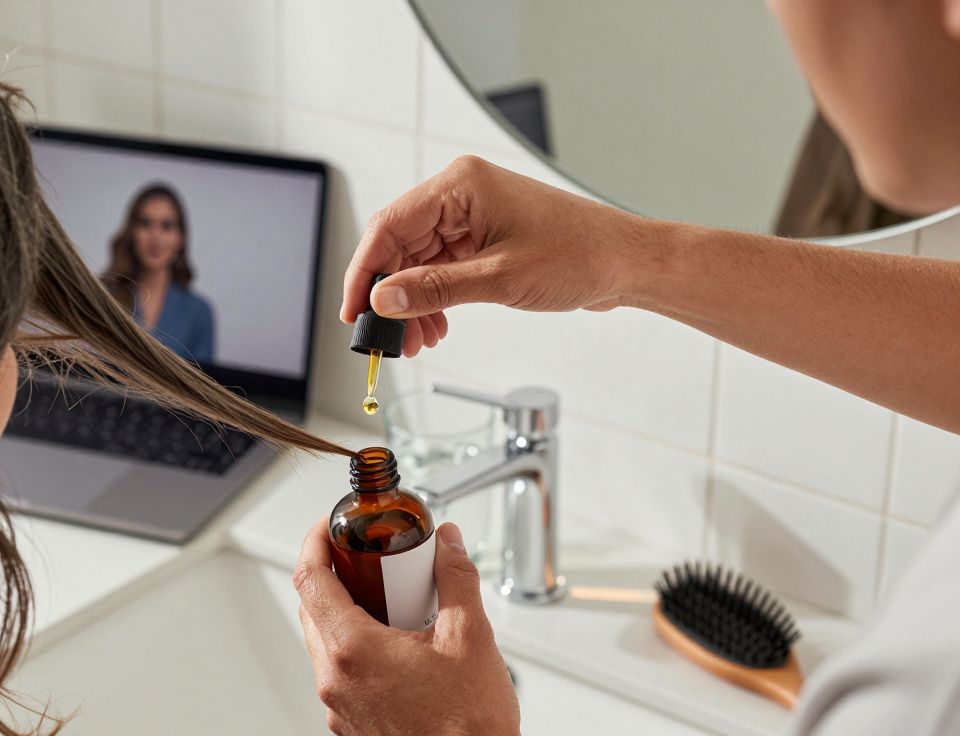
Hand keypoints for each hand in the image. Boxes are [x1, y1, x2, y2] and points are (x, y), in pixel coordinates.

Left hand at [294, 519, 519, 735]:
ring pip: (324, 642)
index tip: (329, 526)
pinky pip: (340, 672)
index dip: (315, 543)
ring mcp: (339, 705)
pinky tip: (396, 643)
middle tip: (366, 557)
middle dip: (335, 574)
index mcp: (353, 651)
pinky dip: (357, 647)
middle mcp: (335, 680)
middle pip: (313, 607)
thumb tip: (447, 544)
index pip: (310, 580)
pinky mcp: (351, 723)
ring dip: (346, 611)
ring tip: (389, 600)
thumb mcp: (470, 637)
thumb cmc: (468, 726)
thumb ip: (456, 578)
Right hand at [340, 155, 655, 355]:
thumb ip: (434, 290)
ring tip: (416, 342)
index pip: (389, 226)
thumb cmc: (579, 255)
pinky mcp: (481, 237)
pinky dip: (433, 298)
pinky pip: (439, 268)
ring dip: (411, 303)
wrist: (626, 262)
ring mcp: (470, 215)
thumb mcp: (498, 279)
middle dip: (389, 295)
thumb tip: (382, 301)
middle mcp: (460, 194)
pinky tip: (436, 326)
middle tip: (386, 338)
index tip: (353, 311)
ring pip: (416, 261)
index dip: (364, 272)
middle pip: (398, 245)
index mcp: (460, 185)